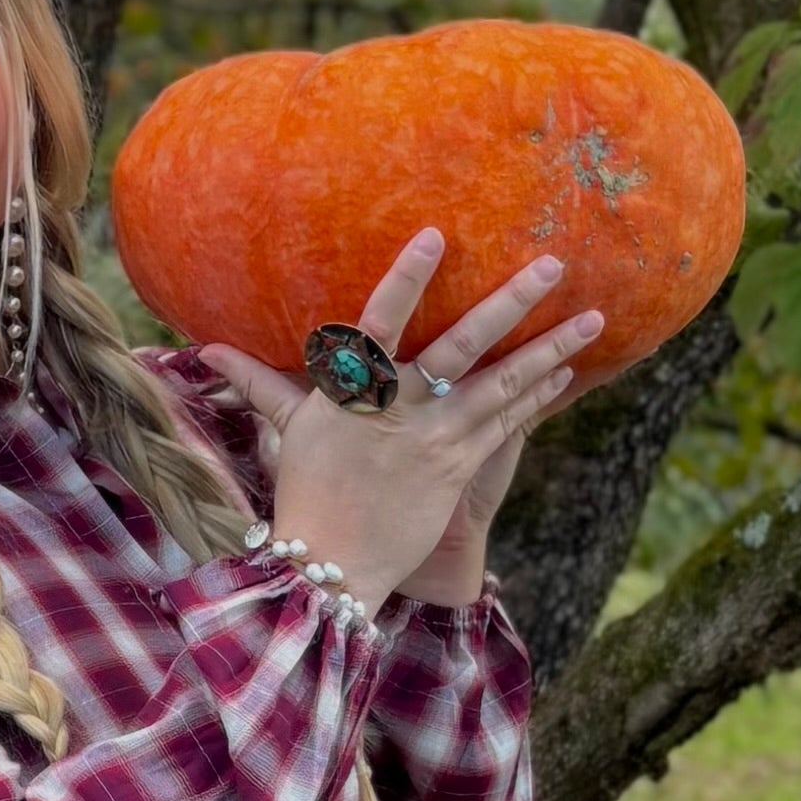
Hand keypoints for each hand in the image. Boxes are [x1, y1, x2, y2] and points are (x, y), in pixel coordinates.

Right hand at [197, 231, 604, 613]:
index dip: (408, 278)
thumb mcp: (289, 431)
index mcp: (354, 391)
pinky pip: (507, 424)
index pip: (381, 320)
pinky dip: (537, 394)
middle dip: (510, 302)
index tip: (435, 236)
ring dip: (548, 348)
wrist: (332, 564)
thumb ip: (260, 384)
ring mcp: (435, 440)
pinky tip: (566, 368)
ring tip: (593, 316)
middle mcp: (399, 410)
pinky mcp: (459, 469)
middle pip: (461, 345)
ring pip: (501, 384)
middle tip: (553, 265)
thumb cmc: (308, 492)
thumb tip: (207, 351)